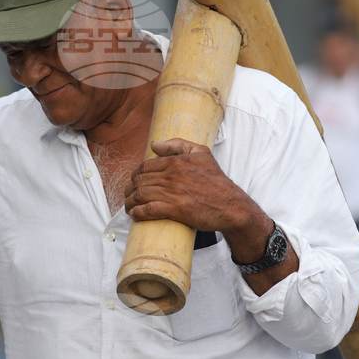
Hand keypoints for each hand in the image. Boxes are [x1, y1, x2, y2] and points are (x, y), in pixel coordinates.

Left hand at [124, 138, 262, 235]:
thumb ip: (178, 144)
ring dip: (130, 202)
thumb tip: (154, 144)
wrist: (231, 205)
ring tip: (129, 207)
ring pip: (140, 195)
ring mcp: (173, 192)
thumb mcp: (201, 153)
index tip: (134, 183)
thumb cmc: (216, 180)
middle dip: (129, 189)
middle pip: (139, 181)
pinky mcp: (175, 209)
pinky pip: (148, 210)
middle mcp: (172, 175)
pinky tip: (135, 215)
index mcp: (176, 161)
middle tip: (128, 196)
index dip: (135, 175)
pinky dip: (138, 213)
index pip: (145, 166)